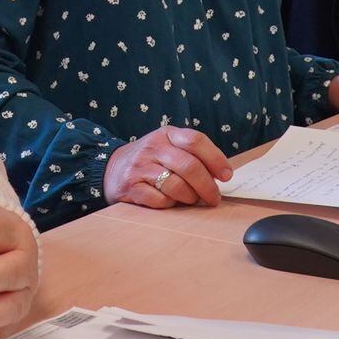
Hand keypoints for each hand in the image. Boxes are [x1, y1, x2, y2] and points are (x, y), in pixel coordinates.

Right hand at [104, 126, 233, 208]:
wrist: (111, 168)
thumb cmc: (150, 160)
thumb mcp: (167, 146)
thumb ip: (191, 154)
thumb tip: (220, 174)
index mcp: (166, 134)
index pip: (196, 141)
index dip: (215, 159)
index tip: (226, 175)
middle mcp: (152, 147)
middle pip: (189, 166)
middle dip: (207, 186)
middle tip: (214, 198)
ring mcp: (140, 167)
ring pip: (176, 185)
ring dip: (190, 197)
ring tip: (192, 199)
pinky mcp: (131, 187)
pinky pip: (160, 200)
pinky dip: (171, 204)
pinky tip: (171, 201)